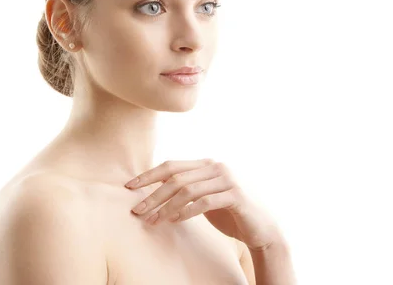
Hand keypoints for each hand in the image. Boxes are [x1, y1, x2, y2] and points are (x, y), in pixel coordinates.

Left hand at [125, 158, 281, 250]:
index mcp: (207, 164)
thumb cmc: (230, 213)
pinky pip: (205, 201)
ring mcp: (228, 179)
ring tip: (152, 220)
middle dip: (153, 195)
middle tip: (136, 210)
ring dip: (166, 206)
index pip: (171, 165)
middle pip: (176, 177)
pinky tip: (175, 220)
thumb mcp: (204, 197)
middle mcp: (217, 167)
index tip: (130, 187)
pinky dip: (187, 211)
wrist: (262, 228)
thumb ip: (187, 189)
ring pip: (188, 189)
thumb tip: (155, 189)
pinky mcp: (236, 195)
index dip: (149, 175)